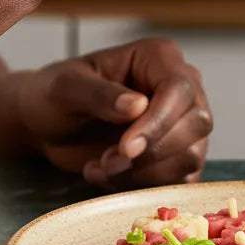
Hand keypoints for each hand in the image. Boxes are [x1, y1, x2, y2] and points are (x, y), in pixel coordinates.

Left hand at [13, 38, 211, 188]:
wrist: (49, 124)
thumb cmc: (56, 96)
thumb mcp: (66, 88)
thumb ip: (100, 94)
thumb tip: (138, 106)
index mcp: (159, 58)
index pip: (179, 89)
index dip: (158, 122)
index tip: (125, 148)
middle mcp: (182, 88)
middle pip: (196, 122)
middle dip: (152, 151)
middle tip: (106, 161)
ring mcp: (184, 122)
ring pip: (192, 155)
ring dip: (145, 173)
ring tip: (101, 167)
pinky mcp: (178, 154)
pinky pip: (181, 179)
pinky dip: (144, 187)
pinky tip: (110, 178)